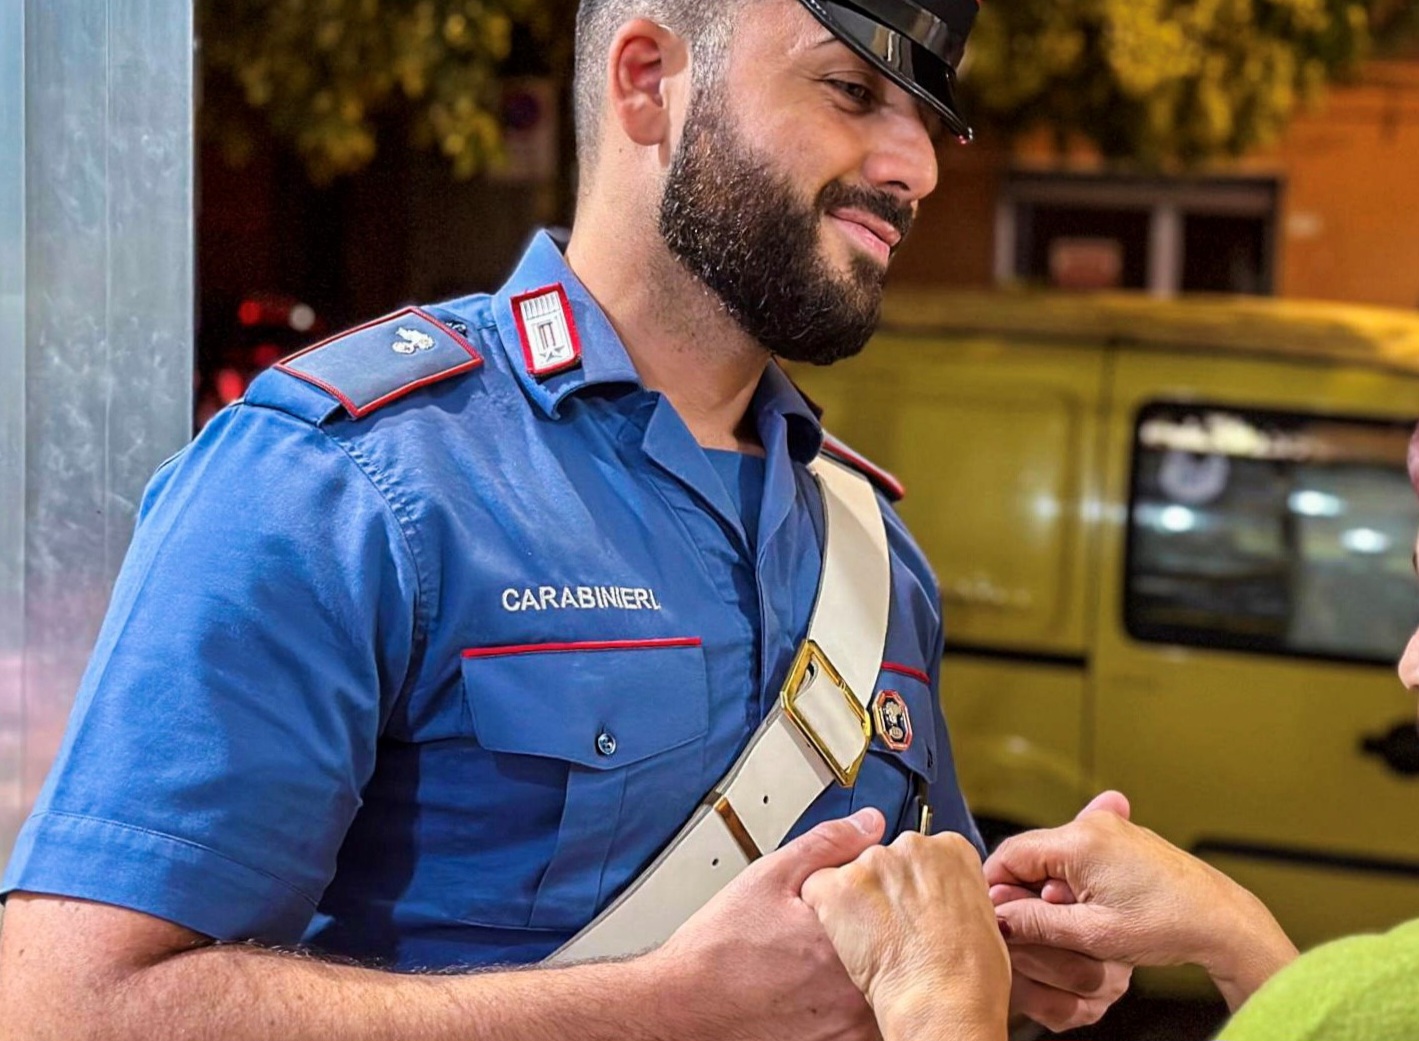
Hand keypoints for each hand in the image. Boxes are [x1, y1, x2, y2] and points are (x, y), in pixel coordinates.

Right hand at [650, 809, 885, 1040]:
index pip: (900, 908)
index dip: (889, 896)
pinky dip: (856, 1002)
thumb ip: (827, 845)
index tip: (875, 892)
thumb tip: (870, 824)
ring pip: (887, 988)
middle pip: (898, 950)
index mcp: (846, 935)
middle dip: (882, 934)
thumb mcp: (770, 876)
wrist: (686, 1005)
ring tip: (827, 959)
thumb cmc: (719, 947)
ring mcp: (848, 1022)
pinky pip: (869, 1021)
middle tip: (844, 929)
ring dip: (874, 970)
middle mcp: (855, 985)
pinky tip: (822, 987)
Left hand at [802, 831, 1010, 1040]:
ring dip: (853, 901)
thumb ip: (954, 892)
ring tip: (871, 941)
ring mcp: (875, 862)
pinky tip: (843, 938)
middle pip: (883, 858)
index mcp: (951, 850)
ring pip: (849, 872)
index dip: (913, 885)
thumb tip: (941, 898)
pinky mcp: (841, 884)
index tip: (912, 908)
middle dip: (882, 890)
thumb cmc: (970, 975)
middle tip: (890, 929)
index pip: (920, 853)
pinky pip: (816, 887)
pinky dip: (823, 910)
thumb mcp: (984, 919)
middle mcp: (912, 846)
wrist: (945, 1000)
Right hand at [984, 802, 1296, 1010]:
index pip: (1009, 854)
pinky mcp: (1124, 840)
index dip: (998, 889)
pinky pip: (1079, 856)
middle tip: (1041, 928)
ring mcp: (1110, 829)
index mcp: (1079, 840)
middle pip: (1030, 853)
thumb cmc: (1169, 926)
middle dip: (1027, 890)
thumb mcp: (1093, 934)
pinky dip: (1074, 882)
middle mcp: (1092, 825)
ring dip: (1051, 888)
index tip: (1002, 919)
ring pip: (1054, 856)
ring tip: (1077, 922)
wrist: (1223, 922)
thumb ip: (1037, 922)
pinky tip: (1094, 910)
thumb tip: (1000, 917)